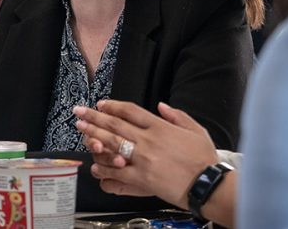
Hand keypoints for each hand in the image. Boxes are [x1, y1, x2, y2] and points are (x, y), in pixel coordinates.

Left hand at [73, 100, 218, 207]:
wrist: (209, 184)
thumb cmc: (205, 159)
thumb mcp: (196, 130)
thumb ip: (177, 116)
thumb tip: (161, 105)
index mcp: (160, 127)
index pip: (130, 111)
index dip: (113, 106)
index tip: (101, 104)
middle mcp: (148, 140)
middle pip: (115, 124)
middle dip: (94, 117)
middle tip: (79, 112)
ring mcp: (143, 159)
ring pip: (112, 144)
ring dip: (94, 135)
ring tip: (80, 129)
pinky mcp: (142, 178)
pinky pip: (117, 171)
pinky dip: (104, 168)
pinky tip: (94, 164)